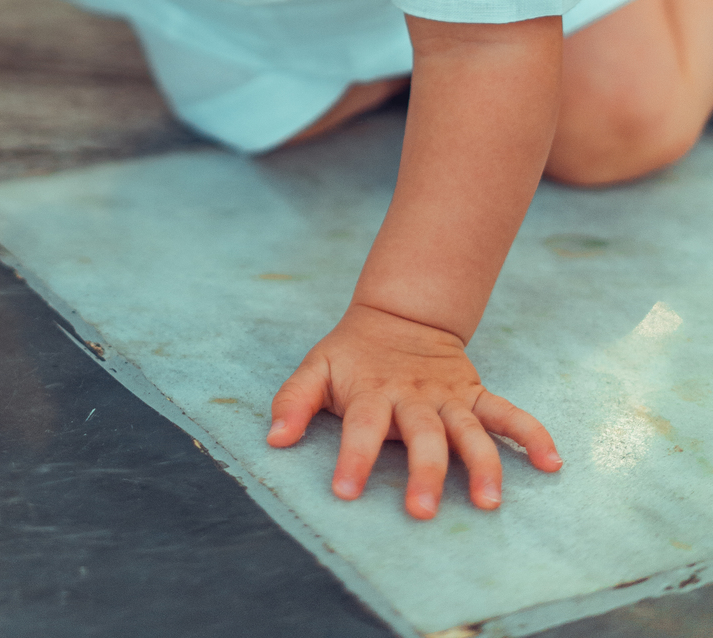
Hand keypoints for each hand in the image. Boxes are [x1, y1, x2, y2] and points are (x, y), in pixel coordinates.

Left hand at [266, 303, 560, 518]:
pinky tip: (552, 463)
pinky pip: (508, 415)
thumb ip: (293, 401)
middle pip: (422, 436)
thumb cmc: (352, 355)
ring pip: (469, 431)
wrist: (398, 315)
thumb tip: (273, 438)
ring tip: (490, 501)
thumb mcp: (316, 367)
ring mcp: (449, 397)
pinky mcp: (475, 396)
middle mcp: (414, 398)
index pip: (361, 427)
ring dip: (483, 465)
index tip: (345, 492)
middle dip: (424, 472)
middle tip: (422, 511)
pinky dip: (531, 435)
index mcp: (372, 392)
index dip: (353, 458)